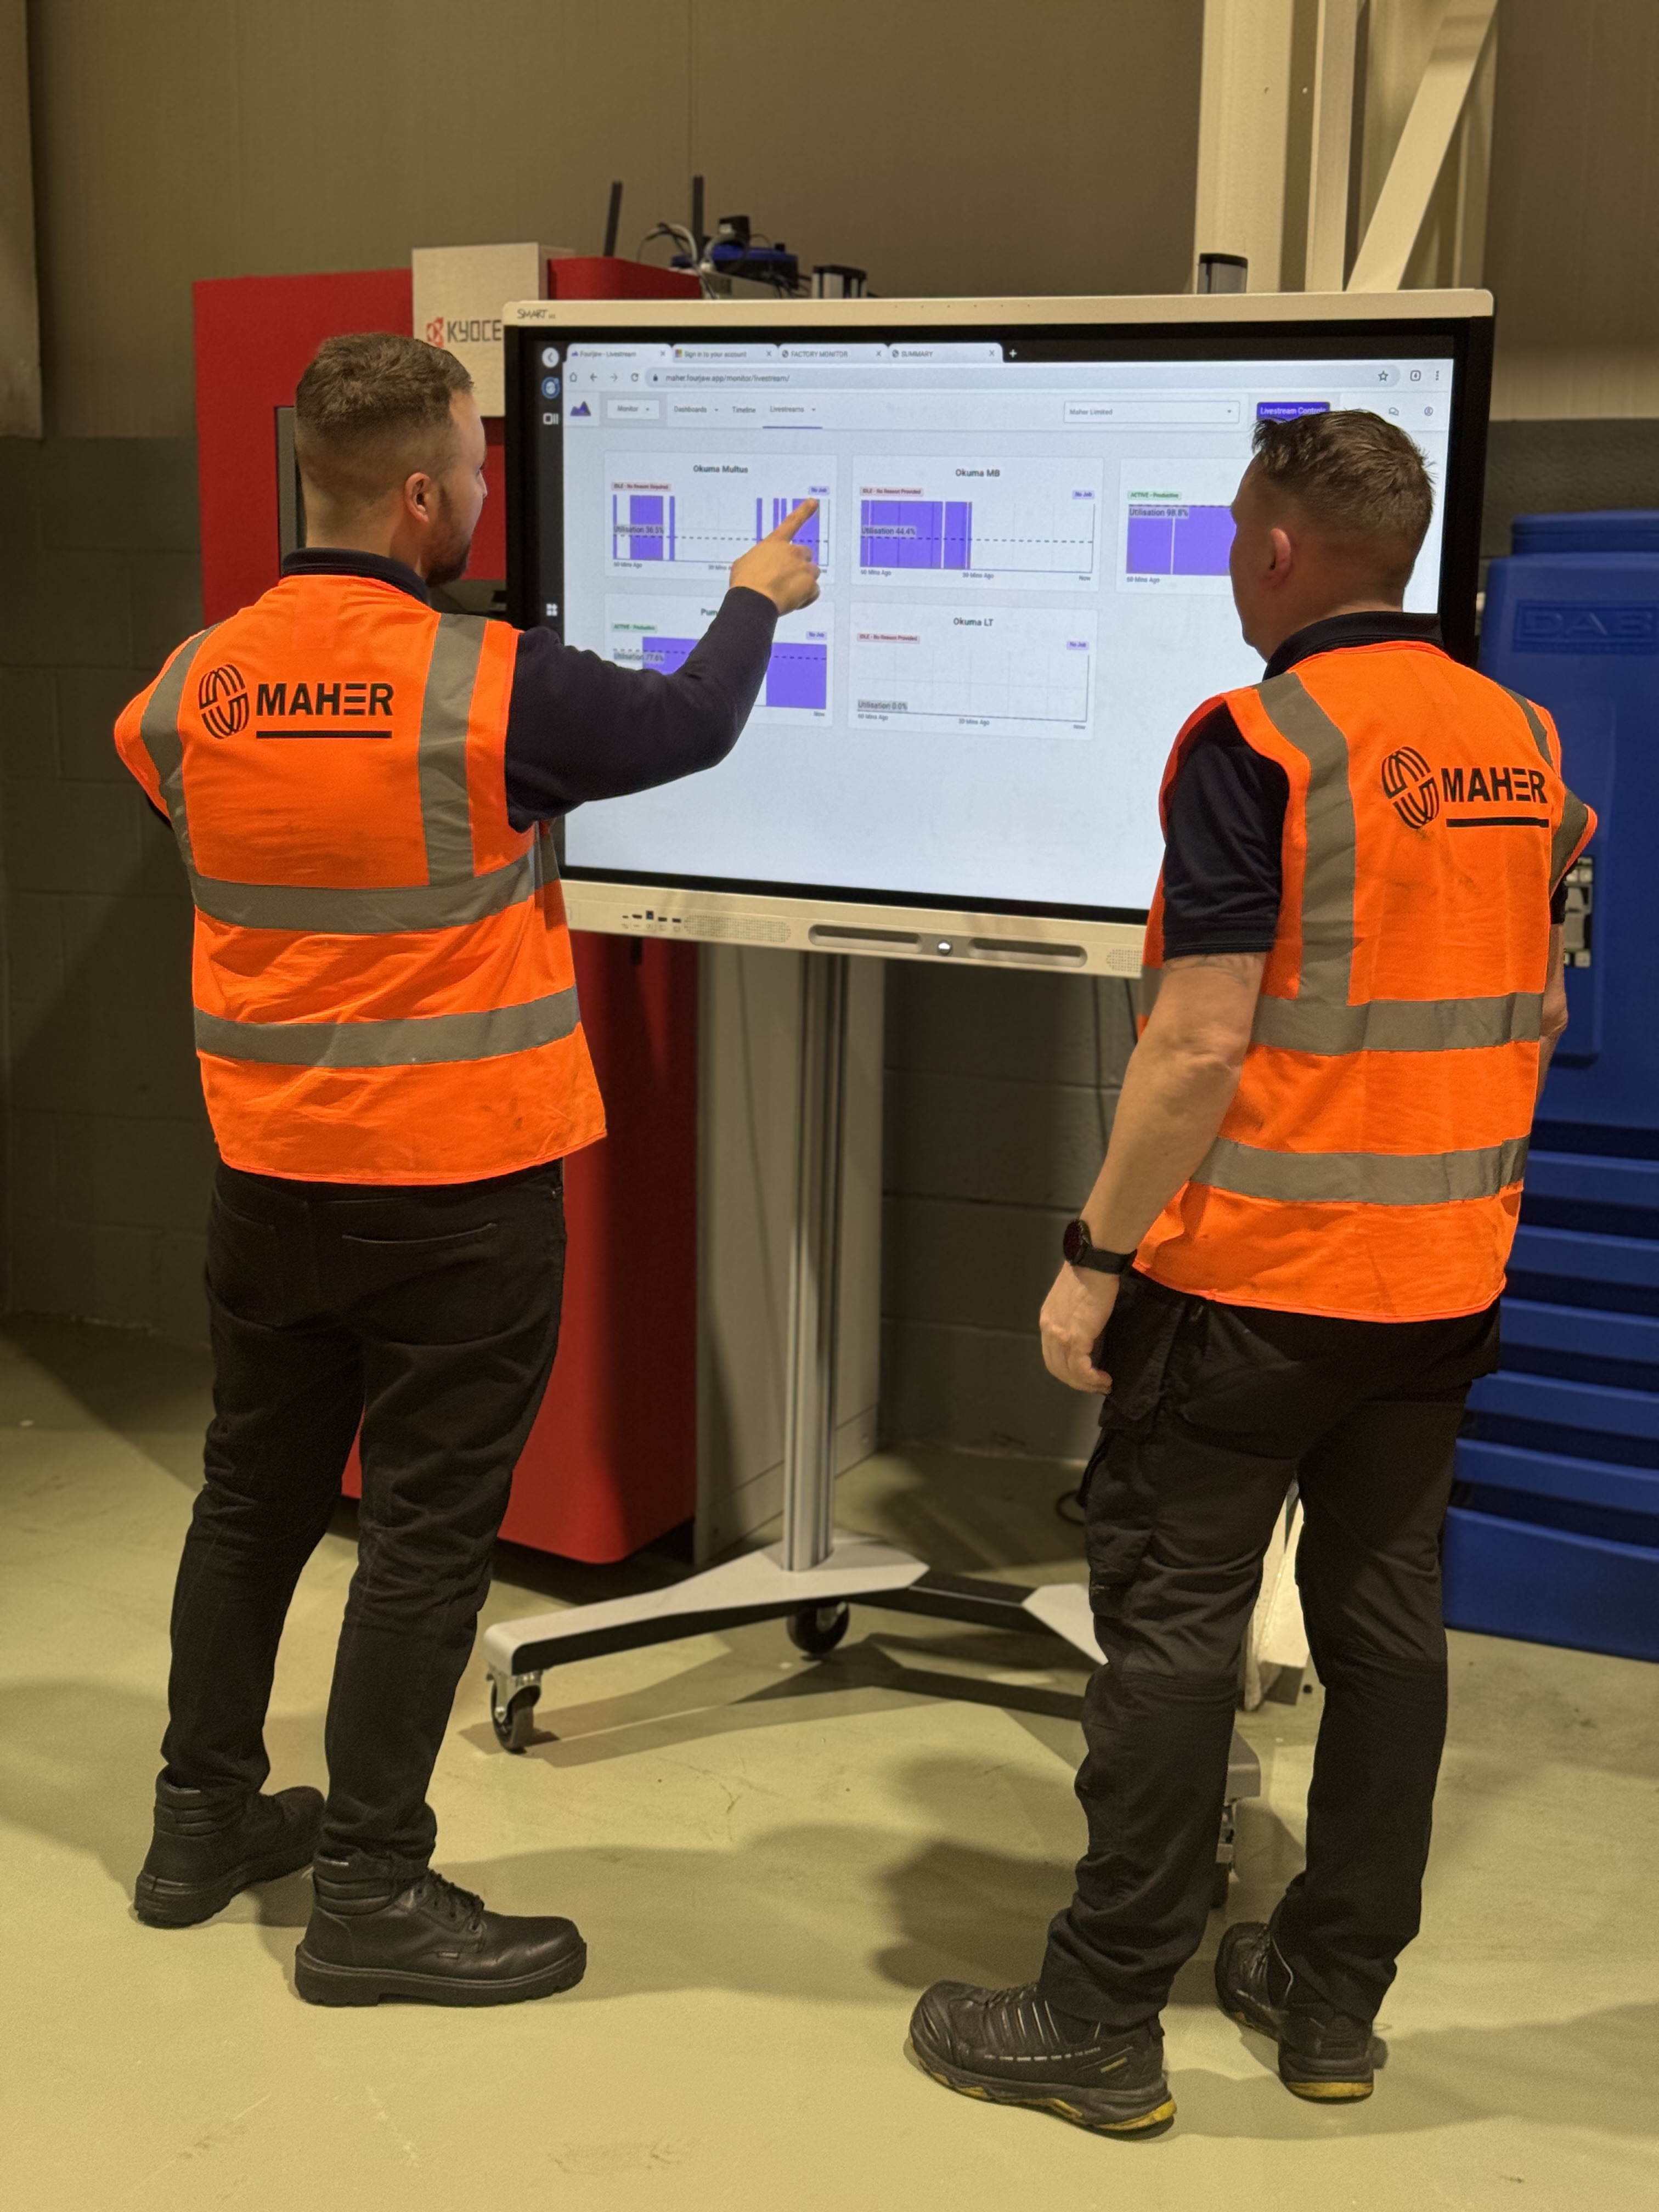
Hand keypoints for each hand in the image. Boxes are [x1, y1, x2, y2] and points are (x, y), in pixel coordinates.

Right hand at [730, 498, 819, 612]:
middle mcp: (792, 552)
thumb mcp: (744, 563)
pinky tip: (793, 602)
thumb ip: (757, 560)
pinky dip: (806, 597)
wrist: (753, 600)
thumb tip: (758, 566)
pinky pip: (814, 591)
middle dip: (800, 564)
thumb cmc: (745, 582)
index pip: (792, 522)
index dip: (804, 511)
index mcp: (774, 543)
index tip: (814, 502)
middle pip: (806, 554)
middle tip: (787, 578)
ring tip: (788, 592)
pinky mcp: (810, 584)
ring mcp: (803, 567)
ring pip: (812, 572)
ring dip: (804, 581)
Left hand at [1039, 1264, 1118, 1394]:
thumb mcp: (1075, 1301)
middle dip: (1076, 1382)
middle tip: (1096, 1385)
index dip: (1068, 1370)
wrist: (1094, 1262)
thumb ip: (1075, 1320)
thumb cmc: (1091, 1275)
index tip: (1085, 1375)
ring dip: (1086, 1384)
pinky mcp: (1076, 1337)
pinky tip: (1104, 1379)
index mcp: (1048, 1321)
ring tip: (1103, 1384)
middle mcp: (1049, 1330)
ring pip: (1068, 1372)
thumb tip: (1089, 1335)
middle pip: (1057, 1368)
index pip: (1052, 1355)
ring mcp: (1060, 1334)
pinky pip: (1081, 1368)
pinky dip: (1092, 1378)